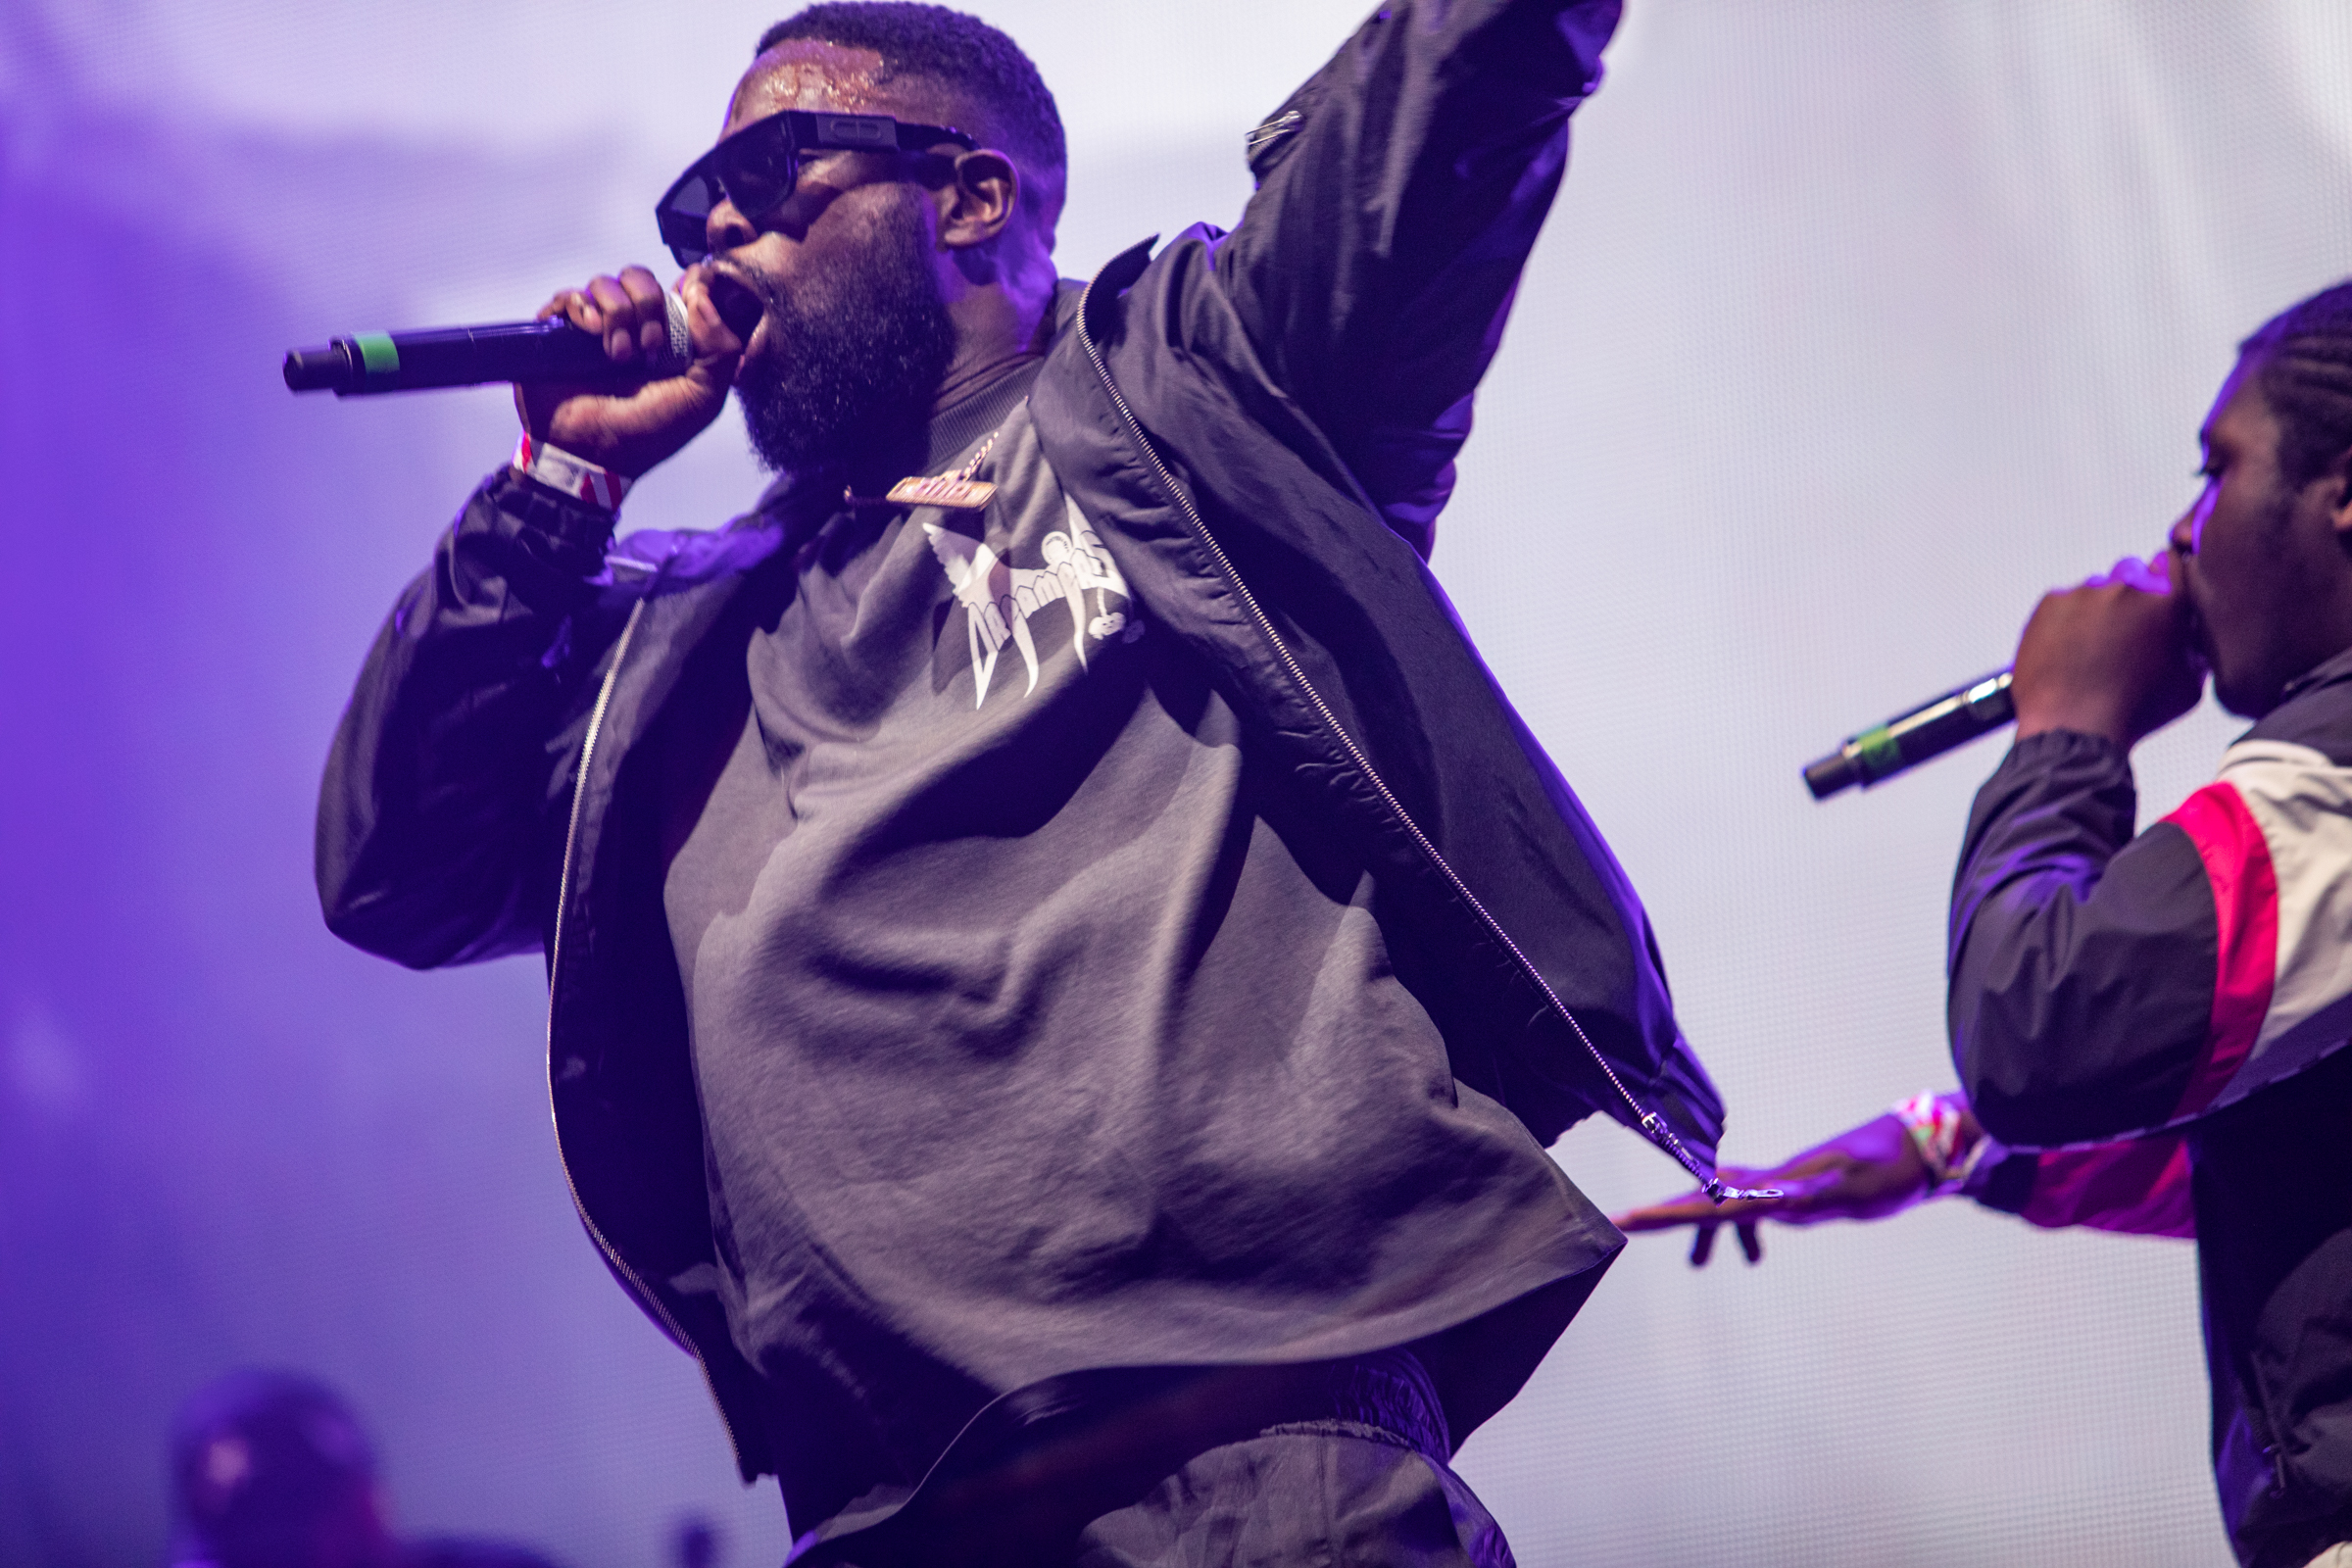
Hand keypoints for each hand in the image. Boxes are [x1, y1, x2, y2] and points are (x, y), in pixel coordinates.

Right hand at [513, 264, 744, 477]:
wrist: (594, 454)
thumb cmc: (649, 432)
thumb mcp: (703, 398)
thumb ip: (721, 349)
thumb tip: (703, 295)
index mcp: (669, 338)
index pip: (678, 287)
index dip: (686, 285)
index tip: (691, 297)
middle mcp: (632, 327)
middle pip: (639, 277)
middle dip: (648, 304)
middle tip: (649, 346)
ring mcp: (595, 329)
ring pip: (605, 284)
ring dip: (617, 313)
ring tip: (618, 356)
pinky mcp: (561, 332)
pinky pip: (570, 298)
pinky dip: (583, 309)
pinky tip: (592, 335)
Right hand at [1612, 1112, 1931, 1265]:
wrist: (1920, 1147)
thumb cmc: (1889, 1167)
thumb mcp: (1852, 1184)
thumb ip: (1814, 1191)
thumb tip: (1774, 1198)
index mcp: (1775, 1187)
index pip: (1711, 1203)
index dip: (1667, 1213)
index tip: (1627, 1218)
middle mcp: (1771, 1184)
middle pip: (1705, 1199)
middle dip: (1668, 1217)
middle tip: (1631, 1227)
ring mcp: (1784, 1187)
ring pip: (1728, 1206)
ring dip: (1707, 1232)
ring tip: (1698, 1267)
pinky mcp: (1801, 1191)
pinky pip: (1755, 1210)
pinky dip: (1743, 1232)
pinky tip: (1754, 1254)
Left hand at [2010, 551, 2204, 749]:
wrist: (2075, 726)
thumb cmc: (2133, 714)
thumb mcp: (2188, 685)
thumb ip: (2193, 648)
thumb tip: (2190, 637)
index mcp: (2168, 602)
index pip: (2172, 563)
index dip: (2164, 577)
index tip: (2156, 591)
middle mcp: (2128, 589)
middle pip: (2131, 577)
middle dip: (2128, 601)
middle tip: (2120, 637)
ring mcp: (2086, 593)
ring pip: (2095, 591)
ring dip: (2095, 612)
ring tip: (2089, 652)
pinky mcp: (2052, 602)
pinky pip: (2063, 603)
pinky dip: (2064, 621)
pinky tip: (2067, 652)